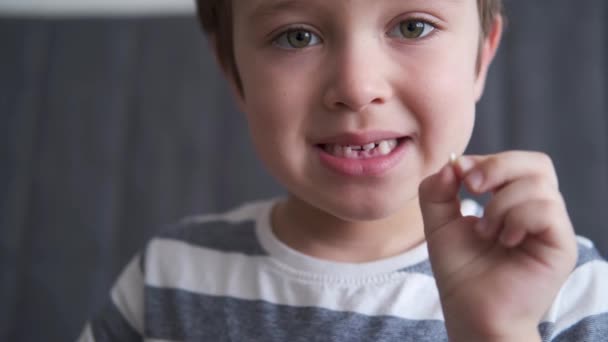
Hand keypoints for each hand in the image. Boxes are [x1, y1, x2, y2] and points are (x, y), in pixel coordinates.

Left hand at [419, 151, 577, 341]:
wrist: (471, 312)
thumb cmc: (460, 272)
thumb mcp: (439, 225)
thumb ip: (437, 191)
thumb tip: (451, 164)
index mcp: (513, 202)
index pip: (514, 163)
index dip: (486, 160)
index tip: (458, 173)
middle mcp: (537, 211)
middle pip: (536, 163)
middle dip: (497, 166)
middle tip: (470, 186)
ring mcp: (551, 228)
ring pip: (538, 185)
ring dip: (501, 204)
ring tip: (485, 232)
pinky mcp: (561, 246)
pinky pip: (548, 210)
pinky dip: (518, 218)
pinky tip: (504, 239)